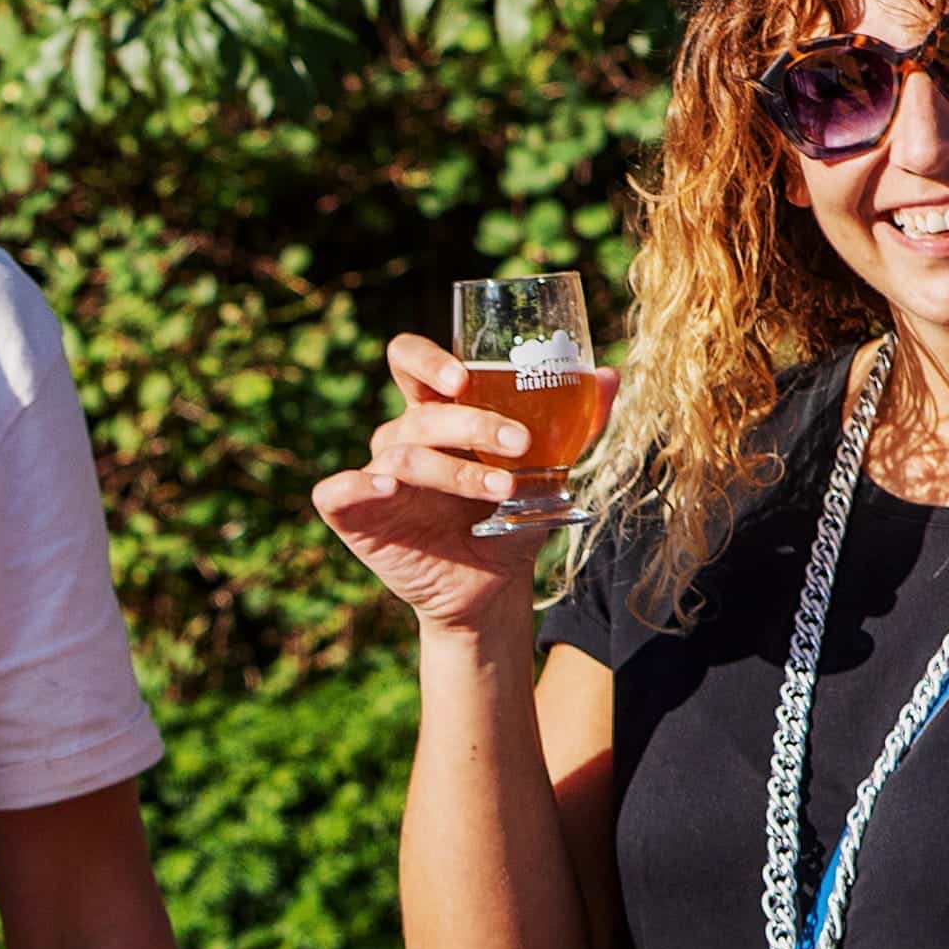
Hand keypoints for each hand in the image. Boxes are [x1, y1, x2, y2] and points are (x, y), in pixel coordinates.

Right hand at [307, 330, 552, 634]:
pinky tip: (391, 488)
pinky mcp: (355, 516)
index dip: (428, 359)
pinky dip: (358, 484)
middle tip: (521, 444)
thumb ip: (576, 424)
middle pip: (422, 414)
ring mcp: (375, 476)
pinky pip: (337, 491)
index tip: (465, 377)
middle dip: (474, 424)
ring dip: (455, 469)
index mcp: (435, 414)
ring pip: (402, 455)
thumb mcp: (548, 470)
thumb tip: (610, 375)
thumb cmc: (512, 519)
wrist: (492, 589)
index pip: (409, 360)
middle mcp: (401, 439)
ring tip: (502, 490)